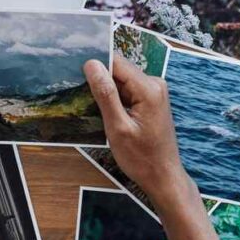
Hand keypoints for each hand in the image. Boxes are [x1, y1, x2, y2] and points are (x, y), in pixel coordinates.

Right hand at [84, 55, 194, 208]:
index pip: (116, 62)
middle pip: (119, 70)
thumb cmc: (141, 158)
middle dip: (100, 79)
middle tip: (82, 96)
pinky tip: (107, 113)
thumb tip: (91, 64)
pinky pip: (129, 90)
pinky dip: (116, 98)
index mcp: (149, 88)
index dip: (95, 66)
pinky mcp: (152, 100)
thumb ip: (105, 94)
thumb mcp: (117, 128)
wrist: (163, 177)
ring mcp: (155, 91)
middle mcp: (155, 84)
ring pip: (122, 80)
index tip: (75, 74)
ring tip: (94, 108)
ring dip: (107, 91)